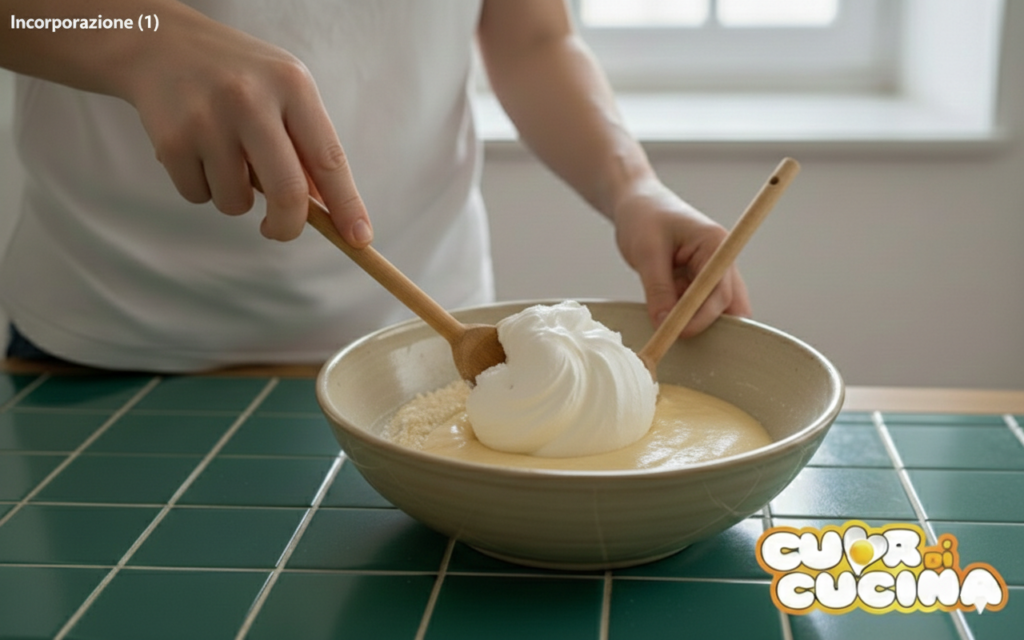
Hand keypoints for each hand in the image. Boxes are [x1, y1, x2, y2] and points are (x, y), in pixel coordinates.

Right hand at [121, 8, 371, 244]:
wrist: (158, 43)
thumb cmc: (236, 76)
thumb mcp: (281, 91)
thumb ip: (305, 144)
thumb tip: (324, 210)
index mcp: (292, 86)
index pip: (329, 159)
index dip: (347, 205)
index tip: (359, 239)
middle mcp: (252, 99)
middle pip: (287, 192)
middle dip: (288, 225)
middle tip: (279, 230)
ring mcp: (209, 119)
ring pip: (237, 202)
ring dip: (235, 198)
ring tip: (223, 159)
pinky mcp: (172, 140)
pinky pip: (199, 197)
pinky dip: (201, 188)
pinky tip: (195, 152)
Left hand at [613, 180, 751, 336]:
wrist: (635, 203)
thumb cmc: (643, 217)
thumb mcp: (647, 253)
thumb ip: (658, 289)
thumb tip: (665, 323)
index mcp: (715, 245)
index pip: (721, 290)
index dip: (704, 316)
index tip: (680, 333)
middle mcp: (720, 259)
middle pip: (729, 303)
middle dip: (709, 325)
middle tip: (680, 341)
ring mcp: (710, 270)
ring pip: (714, 307)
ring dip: (693, 320)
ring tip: (667, 330)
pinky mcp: (696, 279)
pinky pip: (697, 304)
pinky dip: (683, 315)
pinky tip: (664, 318)